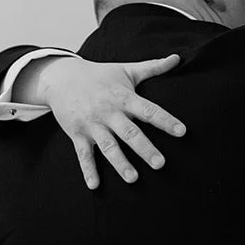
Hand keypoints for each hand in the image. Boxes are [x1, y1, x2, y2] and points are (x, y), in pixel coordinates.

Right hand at [39, 55, 186, 188]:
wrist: (61, 78)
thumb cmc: (100, 76)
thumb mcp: (126, 69)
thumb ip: (153, 67)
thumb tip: (177, 58)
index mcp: (124, 98)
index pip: (148, 110)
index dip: (166, 120)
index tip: (182, 132)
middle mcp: (109, 112)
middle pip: (130, 132)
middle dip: (145, 148)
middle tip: (161, 164)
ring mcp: (92, 125)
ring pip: (109, 147)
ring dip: (120, 163)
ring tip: (133, 178)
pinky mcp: (78, 134)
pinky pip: (83, 155)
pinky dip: (88, 170)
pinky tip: (95, 186)